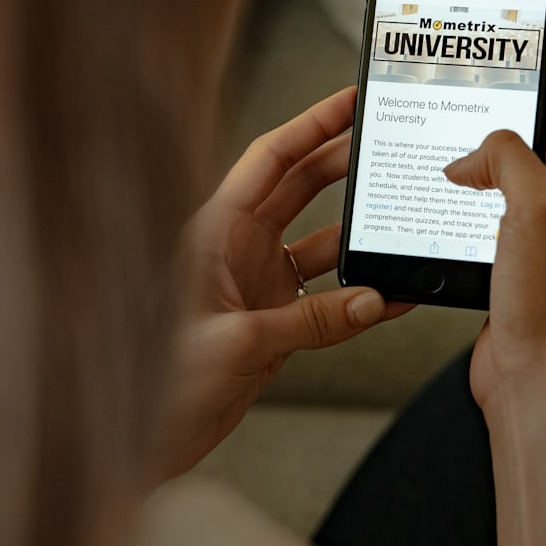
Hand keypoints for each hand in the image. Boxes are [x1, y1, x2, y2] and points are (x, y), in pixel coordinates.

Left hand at [158, 87, 412, 477]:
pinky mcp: (273, 323)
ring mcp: (258, 285)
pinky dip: (360, 296)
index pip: (270, 160)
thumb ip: (308, 321)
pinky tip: (390, 294)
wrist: (147, 444)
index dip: (311, 124)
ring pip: (320, 243)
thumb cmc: (157, 383)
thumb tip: (369, 299)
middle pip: (300, 188)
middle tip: (385, 143)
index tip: (349, 101)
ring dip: (358, 233)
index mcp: (215, 231)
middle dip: (343, 163)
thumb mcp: (237, 343)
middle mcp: (237, 250)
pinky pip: (327, 299)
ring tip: (398, 217)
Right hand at [444, 68, 545, 414]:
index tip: (499, 47)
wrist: (533, 377)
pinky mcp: (516, 256)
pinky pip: (487, 209)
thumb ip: (506, 154)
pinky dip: (464, 198)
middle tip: (456, 95)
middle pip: (531, 133)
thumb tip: (472, 154)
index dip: (533, 69)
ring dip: (474, 161)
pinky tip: (440, 197)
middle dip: (493, 117)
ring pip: (505, 172)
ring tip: (443, 149)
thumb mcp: (533, 204)